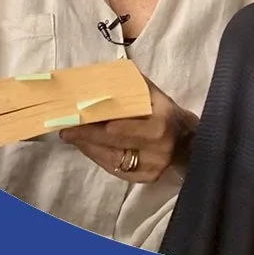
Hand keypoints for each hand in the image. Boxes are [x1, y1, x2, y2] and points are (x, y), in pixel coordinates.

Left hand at [58, 80, 196, 182]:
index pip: (121, 128)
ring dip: (88, 147)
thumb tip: (101, 76)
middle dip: (85, 136)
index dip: (96, 125)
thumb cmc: (166, 112)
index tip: (75, 118)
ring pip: (111, 159)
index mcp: (159, 124)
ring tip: (71, 137)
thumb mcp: (154, 95)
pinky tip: (86, 147)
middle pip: (112, 144)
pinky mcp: (146, 178)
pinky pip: (116, 170)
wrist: (189, 141)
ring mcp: (152, 166)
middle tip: (65, 129)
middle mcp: (157, 148)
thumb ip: (131, 85)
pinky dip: (98, 158)